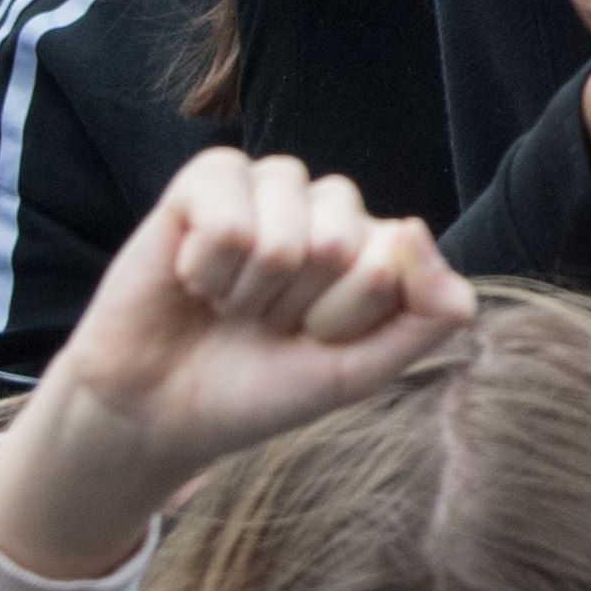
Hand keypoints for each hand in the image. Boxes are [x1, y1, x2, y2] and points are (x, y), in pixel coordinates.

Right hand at [0, 154, 473, 579]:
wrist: (159, 411)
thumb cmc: (264, 387)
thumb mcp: (360, 371)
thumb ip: (431, 314)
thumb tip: (416, 229)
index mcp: (380, 243)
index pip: (395, 264)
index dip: (345, 319)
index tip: (314, 341)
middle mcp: (332, 205)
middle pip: (339, 245)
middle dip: (295, 305)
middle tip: (263, 322)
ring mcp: (272, 185)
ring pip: (283, 237)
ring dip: (248, 291)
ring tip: (230, 302)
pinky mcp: (209, 179)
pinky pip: (226, 220)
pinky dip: (205, 268)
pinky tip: (192, 277)